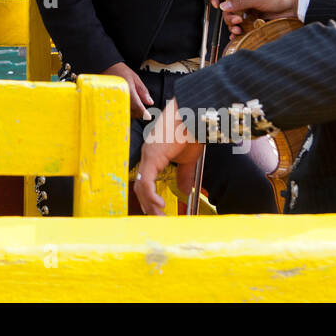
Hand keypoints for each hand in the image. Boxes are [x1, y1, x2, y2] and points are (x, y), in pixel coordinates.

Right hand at [99, 61, 153, 120]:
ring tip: (136, 107)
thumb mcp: (135, 78)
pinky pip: (118, 110)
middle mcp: (121, 97)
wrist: (104, 67)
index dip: (144, 113)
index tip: (148, 116)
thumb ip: (143, 91)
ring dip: (132, 112)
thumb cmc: (119, 70)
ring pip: (125, 113)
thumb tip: (150, 102)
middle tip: (144, 110)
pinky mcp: (109, 101)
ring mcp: (114, 100)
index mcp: (129, 91)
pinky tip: (127, 106)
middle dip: (139, 113)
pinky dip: (125, 110)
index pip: (138, 107)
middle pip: (132, 112)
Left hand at [133, 100, 203, 214]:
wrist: (194, 115)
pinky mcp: (152, 156)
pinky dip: (151, 196)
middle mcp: (147, 155)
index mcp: (153, 156)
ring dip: (149, 204)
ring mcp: (148, 155)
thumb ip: (184, 174)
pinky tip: (160, 206)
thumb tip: (184, 190)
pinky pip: (146, 181)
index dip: (149, 198)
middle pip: (141, 186)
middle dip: (148, 206)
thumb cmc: (191, 131)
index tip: (157, 212)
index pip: (145, 182)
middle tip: (158, 220)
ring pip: (141, 186)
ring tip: (160, 217)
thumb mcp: (188, 158)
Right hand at [213, 0, 301, 36]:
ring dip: (233, 25)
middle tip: (237, 20)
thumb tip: (223, 5)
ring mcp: (249, 11)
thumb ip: (240, 2)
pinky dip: (238, 31)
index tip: (216, 4)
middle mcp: (244, 0)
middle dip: (229, 17)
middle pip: (228, 10)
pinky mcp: (254, 20)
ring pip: (234, 19)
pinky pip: (242, 27)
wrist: (294, 6)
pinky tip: (238, 35)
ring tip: (239, 29)